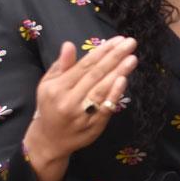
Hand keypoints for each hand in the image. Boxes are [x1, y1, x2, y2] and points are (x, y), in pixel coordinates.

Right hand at [22, 38, 137, 180]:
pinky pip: (106, 108)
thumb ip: (61, 65)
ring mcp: (82, 114)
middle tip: (130, 43)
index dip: (102, 51)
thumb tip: (69, 44)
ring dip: (119, 72)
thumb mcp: (48, 84)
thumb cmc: (50, 107)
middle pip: (96, 75)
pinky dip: (115, 94)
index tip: (117, 40)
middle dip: (115, 57)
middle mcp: (70, 100)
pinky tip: (124, 80)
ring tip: (132, 58)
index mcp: (58, 88)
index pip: (84, 65)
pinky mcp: (94, 126)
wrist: (50, 140)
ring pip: (102, 90)